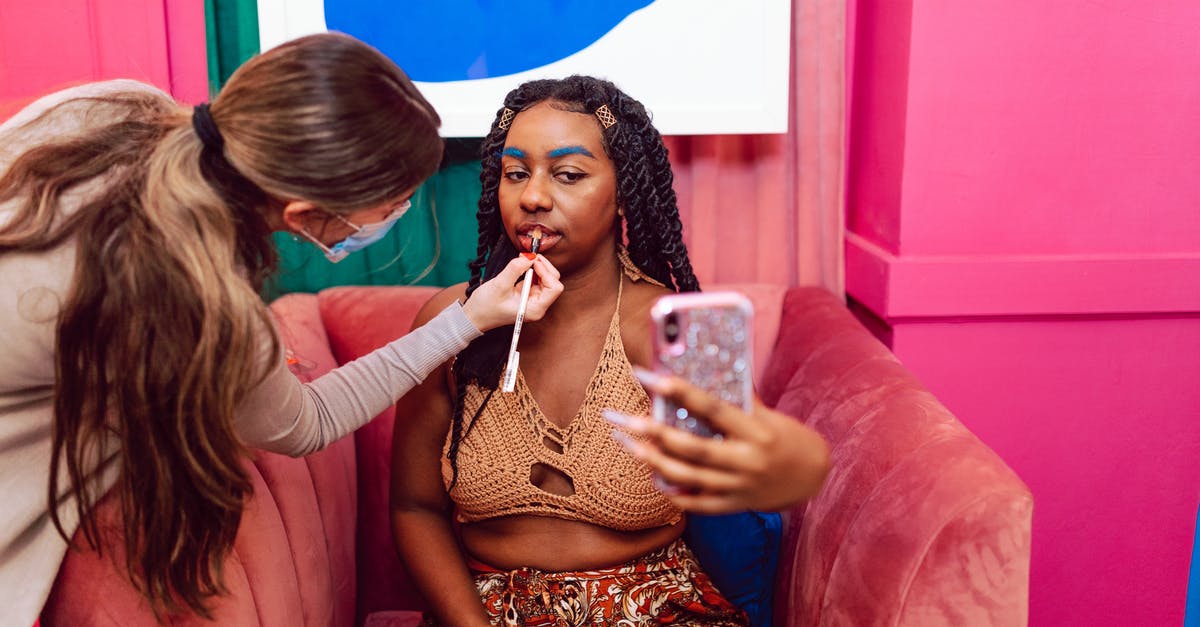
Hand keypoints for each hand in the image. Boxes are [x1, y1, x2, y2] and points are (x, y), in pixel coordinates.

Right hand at [460, 254, 562, 331]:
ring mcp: (533, 300)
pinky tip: (521, 266)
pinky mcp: (527, 294)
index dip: (546, 272)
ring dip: (537, 267)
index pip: (555, 288)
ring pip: (546, 279)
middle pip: (553, 281)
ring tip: (523, 260)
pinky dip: (531, 270)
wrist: (474, 316)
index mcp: (535, 309)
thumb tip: (529, 256)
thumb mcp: (499, 285)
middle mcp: (538, 306)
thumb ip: (515, 269)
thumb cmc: (485, 307)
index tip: (532, 262)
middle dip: (543, 267)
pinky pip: (536, 279)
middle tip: (529, 257)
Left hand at [604, 367, 829, 512]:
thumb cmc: (785, 436)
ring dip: (656, 463)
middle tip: (628, 420)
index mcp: (757, 431)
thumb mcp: (767, 415)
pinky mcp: (735, 505)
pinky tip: (654, 477)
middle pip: (694, 449)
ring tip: (631, 446)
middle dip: (657, 434)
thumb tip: (702, 372)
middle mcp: (747, 461)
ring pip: (690, 478)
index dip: (682, 392)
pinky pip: (698, 504)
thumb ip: (736, 400)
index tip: (653, 378)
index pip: (713, 408)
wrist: (812, 476)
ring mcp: (740, 487)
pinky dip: (675, 493)